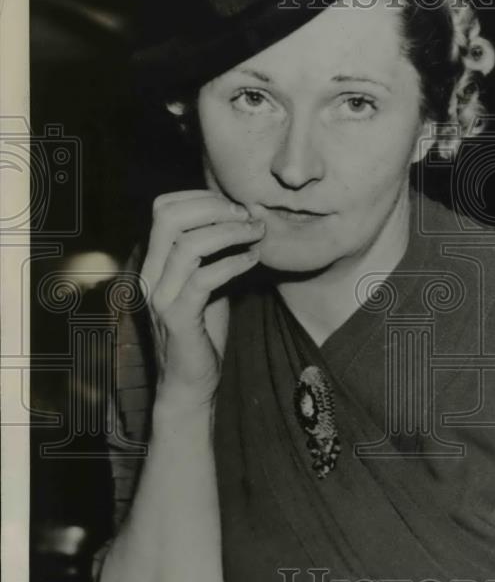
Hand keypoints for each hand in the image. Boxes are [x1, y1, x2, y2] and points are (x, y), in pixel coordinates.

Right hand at [140, 190, 264, 409]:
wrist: (190, 383)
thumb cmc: (202, 330)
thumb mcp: (207, 283)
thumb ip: (213, 254)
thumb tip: (241, 218)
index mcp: (154, 261)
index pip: (163, 208)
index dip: (201, 198)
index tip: (234, 206)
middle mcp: (150, 274)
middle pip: (169, 218)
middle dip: (213, 208)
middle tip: (247, 216)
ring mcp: (161, 296)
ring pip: (189, 245)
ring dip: (230, 233)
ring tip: (257, 233)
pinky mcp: (178, 318)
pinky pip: (205, 279)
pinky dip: (233, 263)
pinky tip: (254, 260)